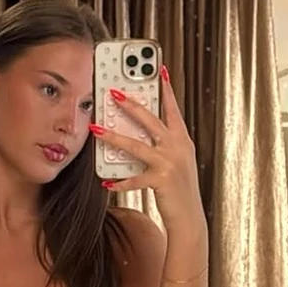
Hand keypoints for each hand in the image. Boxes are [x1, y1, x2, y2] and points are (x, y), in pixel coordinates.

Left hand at [90, 66, 205, 232]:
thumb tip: (135, 137)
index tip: (159, 69)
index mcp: (182, 139)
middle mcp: (177, 147)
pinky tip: (107, 182)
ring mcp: (170, 162)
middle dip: (131, 105)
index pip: (172, 109)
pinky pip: (135, 179)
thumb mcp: (175, 163)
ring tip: (97, 129)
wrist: (190, 217)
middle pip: (151, 119)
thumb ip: (160, 147)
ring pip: (136, 145)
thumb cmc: (179, 190)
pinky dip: (120, 182)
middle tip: (113, 92)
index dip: (166, 89)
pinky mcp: (161, 180)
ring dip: (114, 137)